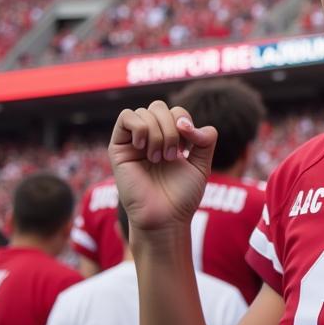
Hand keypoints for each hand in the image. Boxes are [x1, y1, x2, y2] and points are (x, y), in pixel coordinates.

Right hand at [109, 100, 217, 232]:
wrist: (165, 217)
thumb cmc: (182, 195)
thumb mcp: (202, 164)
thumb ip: (205, 139)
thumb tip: (185, 123)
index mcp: (170, 139)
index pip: (176, 111)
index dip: (185, 123)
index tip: (186, 148)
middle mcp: (151, 137)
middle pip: (159, 107)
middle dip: (171, 127)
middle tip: (171, 155)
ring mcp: (134, 141)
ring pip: (145, 111)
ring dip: (158, 132)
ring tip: (158, 158)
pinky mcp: (118, 148)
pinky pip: (126, 117)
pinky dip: (140, 127)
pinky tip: (144, 147)